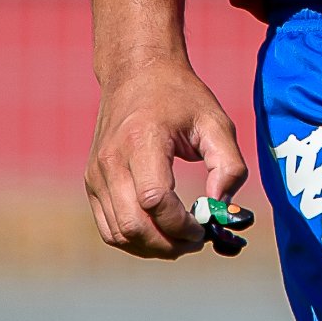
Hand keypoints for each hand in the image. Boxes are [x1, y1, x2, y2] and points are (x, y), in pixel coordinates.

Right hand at [86, 56, 248, 259]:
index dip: (180, 224)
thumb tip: (221, 208)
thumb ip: (229, 165)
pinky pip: (109, 227)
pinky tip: (160, 233)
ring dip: (152, 247)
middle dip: (169, 243)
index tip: (204, 228)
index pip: (154, 200)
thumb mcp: (216, 121)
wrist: (136, 73)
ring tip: (182, 240)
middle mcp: (112, 160)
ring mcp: (97, 174)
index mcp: (142, 140)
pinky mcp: (92, 182)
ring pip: (118, 233)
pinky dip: (135, 240)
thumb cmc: (180, 97)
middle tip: (197, 241)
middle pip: (133, 224)